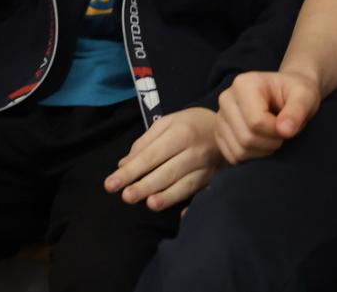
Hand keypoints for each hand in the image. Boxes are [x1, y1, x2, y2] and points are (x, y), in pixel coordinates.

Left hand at [105, 107, 221, 210]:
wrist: (226, 127)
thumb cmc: (189, 124)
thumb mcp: (167, 123)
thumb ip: (144, 142)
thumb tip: (124, 165)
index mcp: (180, 133)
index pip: (151, 155)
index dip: (131, 171)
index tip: (110, 184)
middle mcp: (194, 151)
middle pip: (167, 171)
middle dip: (146, 186)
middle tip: (126, 197)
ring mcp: (204, 167)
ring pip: (184, 184)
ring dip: (167, 196)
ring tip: (150, 205)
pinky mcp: (209, 179)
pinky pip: (196, 192)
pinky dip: (186, 202)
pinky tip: (177, 213)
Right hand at [215, 70, 319, 163]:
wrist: (287, 94)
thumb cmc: (297, 93)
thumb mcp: (305, 96)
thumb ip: (297, 111)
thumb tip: (285, 130)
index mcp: (244, 84)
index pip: (256, 122)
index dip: (276, 131)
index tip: (288, 125)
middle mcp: (226, 98)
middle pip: (246, 138)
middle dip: (271, 143)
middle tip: (283, 132)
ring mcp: (219, 117)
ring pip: (239, 151)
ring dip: (262, 152)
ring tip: (273, 136)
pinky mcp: (219, 133)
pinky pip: (233, 157)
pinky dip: (251, 157)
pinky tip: (262, 142)